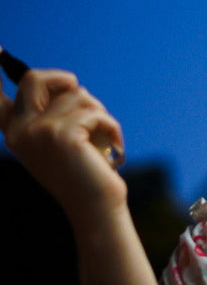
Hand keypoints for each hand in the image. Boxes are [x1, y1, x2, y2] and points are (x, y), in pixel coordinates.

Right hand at [0, 68, 127, 223]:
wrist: (96, 206)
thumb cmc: (86, 171)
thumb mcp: (63, 139)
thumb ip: (55, 113)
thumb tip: (69, 84)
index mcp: (15, 131)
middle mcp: (19, 131)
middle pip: (35, 78)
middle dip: (67, 81)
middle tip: (86, 104)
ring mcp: (38, 132)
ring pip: (77, 95)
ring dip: (99, 113)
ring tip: (101, 140)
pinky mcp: (62, 135)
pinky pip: (96, 113)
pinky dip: (112, 127)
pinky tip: (113, 147)